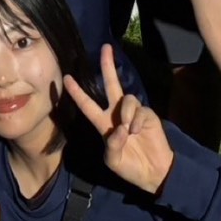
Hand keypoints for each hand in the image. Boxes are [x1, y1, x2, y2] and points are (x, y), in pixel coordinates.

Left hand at [63, 44, 173, 194]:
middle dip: (107, 66)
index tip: (66, 78)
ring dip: (125, 112)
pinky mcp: (147, 115)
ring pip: (126, 98)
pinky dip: (136, 120)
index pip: (87, 104)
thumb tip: (120, 128)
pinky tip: (137, 131)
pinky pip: (139, 110)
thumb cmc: (130, 167)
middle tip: (105, 48)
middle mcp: (117, 114)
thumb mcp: (113, 161)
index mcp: (104, 124)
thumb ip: (112, 145)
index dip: (77, 92)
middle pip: (110, 84)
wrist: (154, 172)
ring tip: (128, 129)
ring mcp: (133, 113)